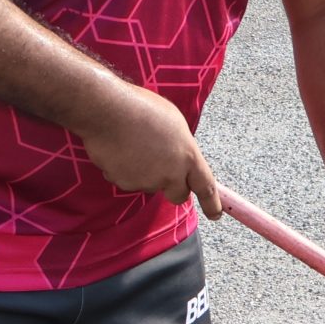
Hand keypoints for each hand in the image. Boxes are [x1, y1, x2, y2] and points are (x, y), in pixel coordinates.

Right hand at [75, 84, 220, 215]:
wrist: (109, 111)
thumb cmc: (143, 108)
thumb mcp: (175, 123)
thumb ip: (181, 146)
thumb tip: (178, 156)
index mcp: (188, 156)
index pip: (205, 186)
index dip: (212, 203)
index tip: (215, 214)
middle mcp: (171, 174)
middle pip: (177, 194)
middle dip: (173, 187)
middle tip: (162, 168)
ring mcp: (147, 181)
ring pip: (149, 184)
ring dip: (145, 171)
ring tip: (134, 144)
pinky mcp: (125, 183)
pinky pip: (127, 180)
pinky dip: (124, 168)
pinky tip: (120, 149)